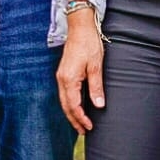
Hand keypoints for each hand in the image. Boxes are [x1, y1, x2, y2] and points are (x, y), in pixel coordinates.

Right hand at [55, 13, 104, 133]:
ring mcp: (61, 75)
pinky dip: (70, 103)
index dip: (81, 119)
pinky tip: (77, 106)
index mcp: (69, 79)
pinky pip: (64, 93)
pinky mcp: (64, 72)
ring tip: (80, 123)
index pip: (74, 106)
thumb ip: (96, 87)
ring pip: (64, 100)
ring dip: (71, 113)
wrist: (80, 27)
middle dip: (74, 120)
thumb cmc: (89, 44)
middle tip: (84, 132)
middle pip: (66, 106)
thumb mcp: (96, 66)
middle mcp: (62, 79)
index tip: (89, 127)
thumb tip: (99, 106)